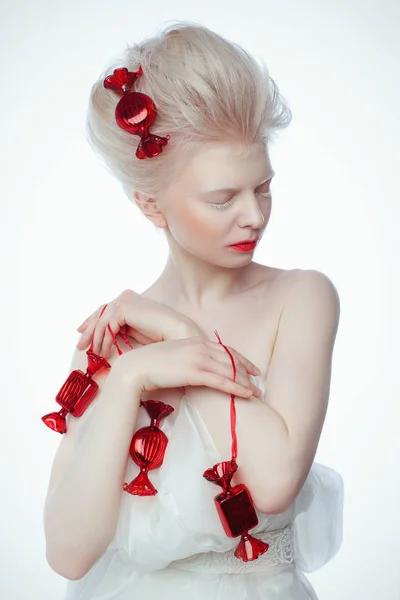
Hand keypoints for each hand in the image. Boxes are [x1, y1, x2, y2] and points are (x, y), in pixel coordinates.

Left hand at [76, 289, 201, 357]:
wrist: (175, 335)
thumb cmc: (159, 337)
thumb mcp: (133, 332)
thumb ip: (119, 330)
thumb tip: (103, 337)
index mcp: (128, 300)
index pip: (105, 310)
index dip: (92, 321)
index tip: (82, 333)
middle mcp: (124, 297)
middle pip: (99, 313)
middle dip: (89, 330)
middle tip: (81, 345)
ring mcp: (123, 300)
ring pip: (101, 321)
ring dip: (97, 339)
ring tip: (96, 353)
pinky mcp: (123, 308)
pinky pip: (107, 326)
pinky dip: (104, 339)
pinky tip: (105, 351)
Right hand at [114, 336, 261, 398]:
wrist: (136, 368)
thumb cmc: (149, 365)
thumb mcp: (171, 357)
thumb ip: (185, 360)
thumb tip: (193, 371)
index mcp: (193, 340)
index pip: (223, 348)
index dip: (239, 358)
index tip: (250, 366)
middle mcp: (199, 346)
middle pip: (230, 358)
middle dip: (246, 370)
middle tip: (258, 379)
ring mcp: (198, 358)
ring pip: (229, 370)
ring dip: (245, 382)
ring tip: (256, 392)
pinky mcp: (195, 372)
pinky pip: (222, 381)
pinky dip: (237, 388)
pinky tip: (246, 394)